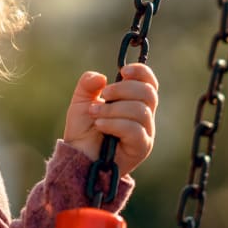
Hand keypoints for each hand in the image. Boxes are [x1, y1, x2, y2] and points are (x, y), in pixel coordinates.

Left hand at [63, 62, 158, 176]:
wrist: (78, 156)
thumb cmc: (83, 131)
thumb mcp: (81, 102)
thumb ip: (88, 85)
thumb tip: (102, 77)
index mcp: (135, 102)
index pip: (149, 83)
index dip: (141, 73)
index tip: (123, 70)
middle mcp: (145, 117)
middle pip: (148, 93)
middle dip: (122, 90)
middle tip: (104, 96)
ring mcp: (145, 132)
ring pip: (141, 111)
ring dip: (113, 109)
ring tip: (95, 114)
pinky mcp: (142, 147)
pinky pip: (135, 129)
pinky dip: (114, 124)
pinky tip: (100, 126)